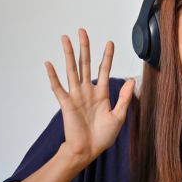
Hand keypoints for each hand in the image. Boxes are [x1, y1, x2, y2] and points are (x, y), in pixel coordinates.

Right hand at [45, 28, 134, 165]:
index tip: (110, 42)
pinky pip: (58, 88)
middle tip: (82, 31)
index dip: (107, 56)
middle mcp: (88, 91)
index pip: (104, 70)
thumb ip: (124, 98)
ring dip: (69, 54)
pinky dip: (53, 76)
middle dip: (85, 47)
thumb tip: (133, 80)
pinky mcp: (66, 104)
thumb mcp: (119, 116)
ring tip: (65, 39)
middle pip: (86, 64)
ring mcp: (76, 96)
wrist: (89, 150)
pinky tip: (49, 64)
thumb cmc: (103, 136)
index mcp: (102, 93)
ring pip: (72, 70)